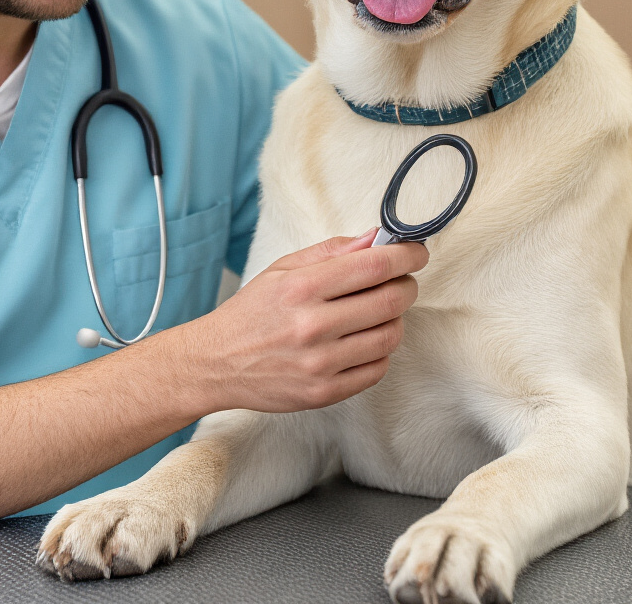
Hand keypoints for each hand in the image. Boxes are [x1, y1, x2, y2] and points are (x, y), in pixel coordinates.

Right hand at [191, 231, 426, 412]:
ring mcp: (320, 364)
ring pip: (390, 336)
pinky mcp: (324, 393)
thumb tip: (375, 238)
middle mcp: (313, 325)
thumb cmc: (251, 312)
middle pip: (389, 301)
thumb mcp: (282, 269)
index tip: (416, 252)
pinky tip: (363, 339)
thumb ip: (331, 252)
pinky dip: (380, 351)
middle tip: (402, 280)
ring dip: (395, 319)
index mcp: (301, 287)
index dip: (405, 256)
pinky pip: (377, 370)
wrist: (216, 363)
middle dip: (406, 285)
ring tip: (379, 311)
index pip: (373, 266)